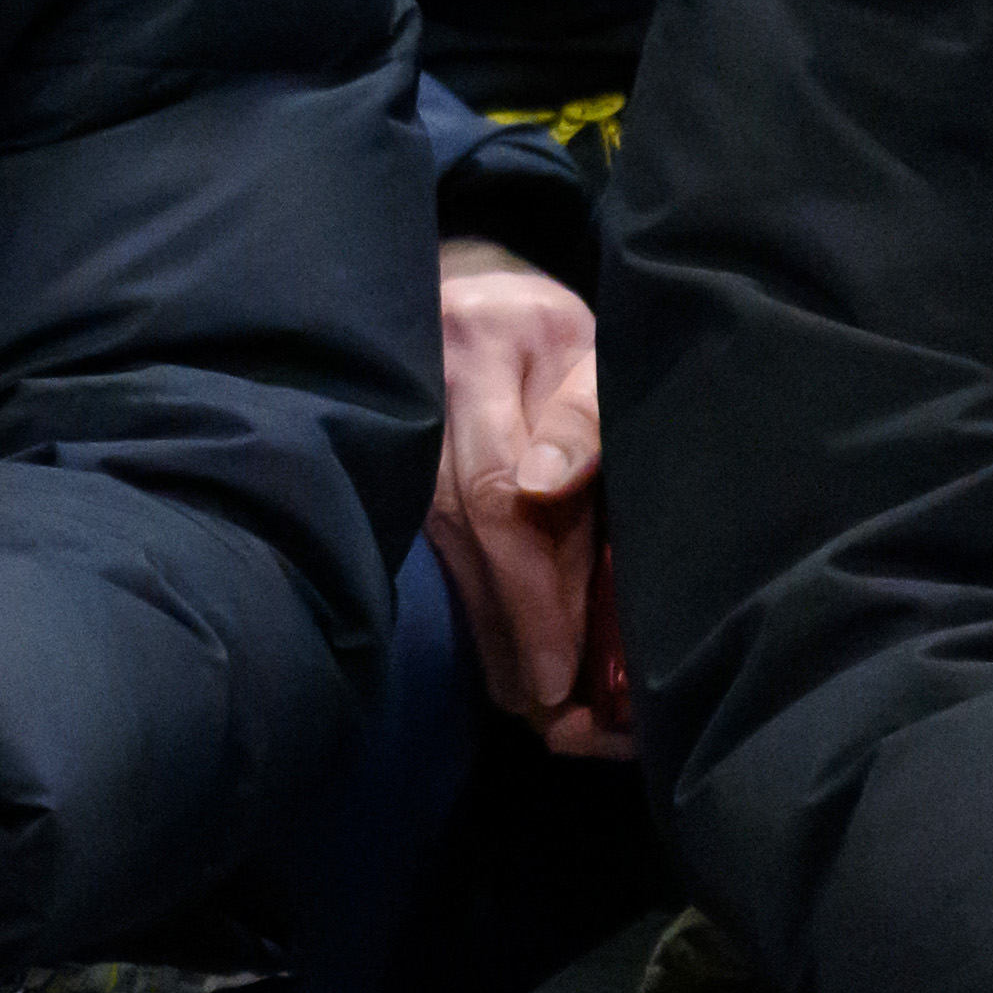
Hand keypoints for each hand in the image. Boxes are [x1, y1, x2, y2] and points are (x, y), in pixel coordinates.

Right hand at [434, 238, 628, 760]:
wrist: (490, 285)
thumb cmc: (569, 334)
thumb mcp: (602, 356)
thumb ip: (589, 420)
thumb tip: (542, 486)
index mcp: (487, 342)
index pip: (500, 492)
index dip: (531, 589)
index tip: (565, 672)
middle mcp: (425, 376)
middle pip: (462, 526)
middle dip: (510, 624)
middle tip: (548, 708)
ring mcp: (397, 408)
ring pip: (438, 535)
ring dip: (485, 621)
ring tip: (524, 692)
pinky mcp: (390, 442)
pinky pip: (425, 528)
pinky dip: (465, 590)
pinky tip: (490, 642)